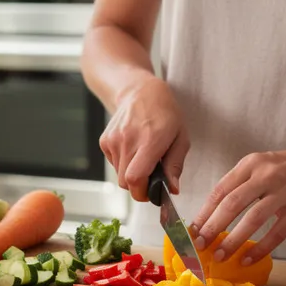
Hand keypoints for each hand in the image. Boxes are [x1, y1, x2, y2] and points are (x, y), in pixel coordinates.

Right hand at [99, 78, 189, 202]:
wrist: (140, 92)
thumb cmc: (165, 114)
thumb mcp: (181, 138)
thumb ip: (175, 165)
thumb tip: (173, 189)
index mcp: (150, 140)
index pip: (135, 178)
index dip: (142, 192)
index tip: (152, 193)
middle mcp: (128, 140)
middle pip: (125, 182)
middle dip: (139, 187)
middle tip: (151, 178)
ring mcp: (113, 140)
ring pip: (119, 175)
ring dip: (131, 174)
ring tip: (143, 158)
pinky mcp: (105, 141)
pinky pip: (113, 164)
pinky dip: (123, 164)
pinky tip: (133, 150)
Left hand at [192, 147, 285, 265]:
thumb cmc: (283, 167)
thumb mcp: (258, 166)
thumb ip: (238, 185)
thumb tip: (210, 218)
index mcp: (250, 164)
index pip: (221, 190)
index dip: (204, 212)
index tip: (192, 231)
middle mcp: (266, 175)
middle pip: (233, 203)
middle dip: (213, 227)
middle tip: (199, 246)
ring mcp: (284, 191)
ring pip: (254, 218)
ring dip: (234, 239)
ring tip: (220, 256)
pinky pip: (278, 233)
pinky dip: (260, 248)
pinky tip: (247, 259)